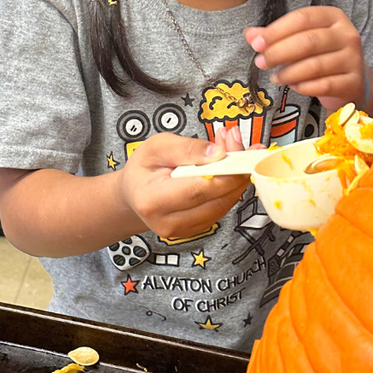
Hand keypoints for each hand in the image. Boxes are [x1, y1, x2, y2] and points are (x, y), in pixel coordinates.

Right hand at [116, 127, 257, 241]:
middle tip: (238, 142)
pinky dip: (229, 186)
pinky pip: (222, 207)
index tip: (238, 149)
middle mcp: (169, 222)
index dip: (225, 170)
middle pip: (217, 198)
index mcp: (153, 200)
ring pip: (225, 204)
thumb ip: (187, 148)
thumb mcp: (157, 146)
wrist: (134, 194)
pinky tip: (227, 167)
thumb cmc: (143, 169)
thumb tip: (217, 153)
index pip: (200, 189)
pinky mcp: (197, 229)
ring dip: (236, 176)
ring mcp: (184, 230)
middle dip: (235, 168)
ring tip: (232, 149)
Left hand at [246, 6, 366, 111]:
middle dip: (278, 53)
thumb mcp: (301, 39)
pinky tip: (293, 86)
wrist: (351, 80)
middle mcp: (347, 35)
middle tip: (260, 62)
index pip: (302, 18)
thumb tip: (251, 35)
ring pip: (314, 66)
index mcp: (333, 17)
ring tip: (275, 77)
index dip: (276, 30)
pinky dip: (303, 87)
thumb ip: (276, 36)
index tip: (256, 43)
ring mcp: (353, 59)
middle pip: (308, 41)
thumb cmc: (322, 55)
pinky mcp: (353, 82)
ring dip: (288, 73)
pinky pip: (323, 85)